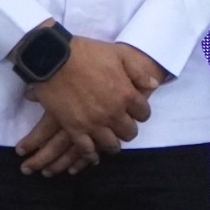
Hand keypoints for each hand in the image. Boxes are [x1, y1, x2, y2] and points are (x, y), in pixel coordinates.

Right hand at [16, 36, 159, 173]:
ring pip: (110, 144)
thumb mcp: (120, 55)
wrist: (55, 59)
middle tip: (124, 127)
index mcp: (127, 94)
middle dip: (129, 130)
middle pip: (129, 131)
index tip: (137, 112)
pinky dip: (91, 155)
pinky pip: (86, 149)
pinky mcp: (74, 129)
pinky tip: (94, 156)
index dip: (142, 113)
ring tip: (112, 143)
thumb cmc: (89, 54)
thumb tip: (154, 85)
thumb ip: (139, 73)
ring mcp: (93, 123)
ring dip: (113, 144)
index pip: (144, 113)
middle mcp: (113, 113)